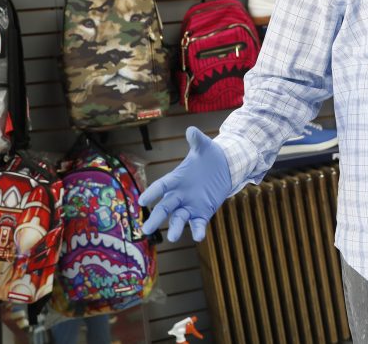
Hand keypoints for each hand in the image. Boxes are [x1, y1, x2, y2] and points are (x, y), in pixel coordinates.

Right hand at [140, 127, 231, 242]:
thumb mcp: (204, 147)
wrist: (224, 167)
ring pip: (178, 219)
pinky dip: (197, 230)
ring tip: (172, 238)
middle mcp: (179, 195)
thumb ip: (197, 140)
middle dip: (156, 218)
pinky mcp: (202, 213)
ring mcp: (190, 205)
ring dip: (175, 228)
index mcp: (176, 179)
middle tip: (145, 230)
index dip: (152, 193)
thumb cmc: (208, 156)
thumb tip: (191, 130)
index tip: (142, 201)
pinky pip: (198, 223)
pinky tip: (198, 236)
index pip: (161, 186)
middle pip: (165, 208)